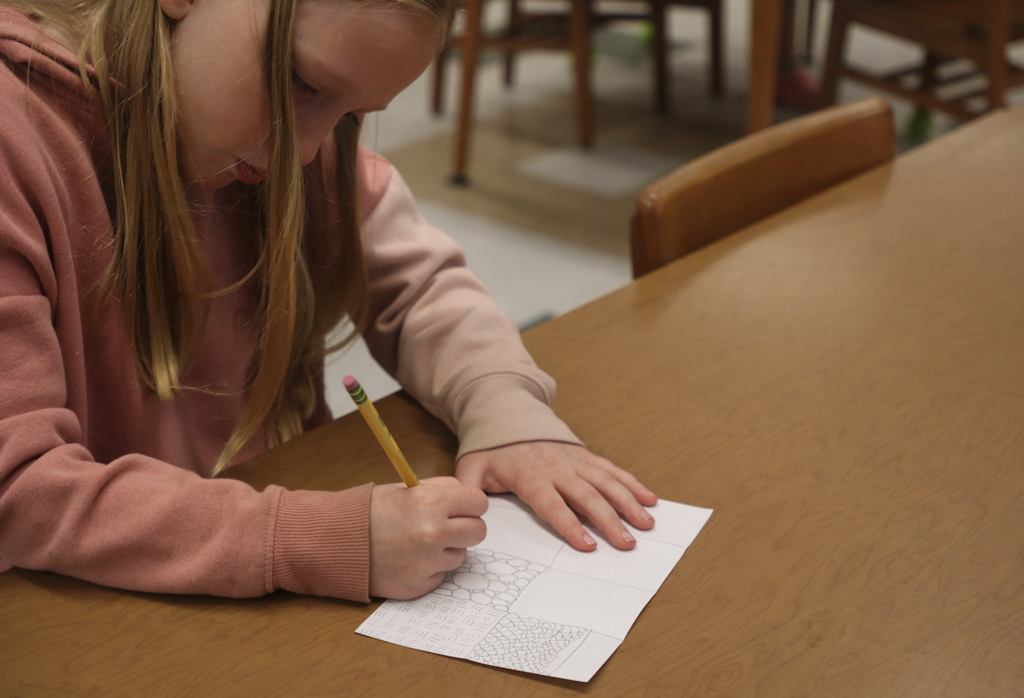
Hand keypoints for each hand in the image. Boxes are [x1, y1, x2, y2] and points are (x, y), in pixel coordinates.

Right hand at [368, 477, 487, 598]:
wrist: (335, 542)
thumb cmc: (370, 512)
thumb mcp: (406, 489)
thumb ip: (441, 489)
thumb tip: (468, 496)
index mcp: (431, 503)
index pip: (479, 502)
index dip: (471, 503)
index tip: (463, 506)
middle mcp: (433, 534)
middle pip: (478, 531)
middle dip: (466, 526)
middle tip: (448, 525)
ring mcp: (427, 563)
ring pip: (460, 555)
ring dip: (447, 549)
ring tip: (419, 542)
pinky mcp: (419, 585)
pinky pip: (441, 574)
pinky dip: (430, 567)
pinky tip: (409, 559)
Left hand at [455, 442, 657, 551]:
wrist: (508, 414)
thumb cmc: (491, 449)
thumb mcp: (472, 467)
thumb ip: (470, 488)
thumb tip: (470, 509)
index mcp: (531, 477)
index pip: (553, 505)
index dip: (570, 525)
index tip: (588, 544)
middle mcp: (558, 469)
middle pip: (588, 497)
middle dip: (610, 521)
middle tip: (627, 543)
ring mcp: (575, 461)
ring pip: (607, 483)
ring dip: (629, 503)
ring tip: (646, 525)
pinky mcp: (586, 456)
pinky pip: (613, 470)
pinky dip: (633, 484)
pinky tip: (650, 499)